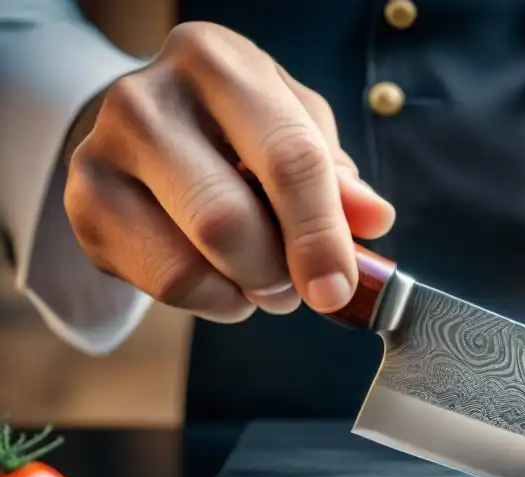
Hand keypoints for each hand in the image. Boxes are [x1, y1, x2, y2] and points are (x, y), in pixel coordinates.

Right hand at [65, 22, 394, 320]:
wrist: (154, 129)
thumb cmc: (243, 130)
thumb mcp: (299, 132)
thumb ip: (338, 178)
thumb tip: (373, 219)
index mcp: (217, 62)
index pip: (288, 159)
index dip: (321, 236)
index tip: (339, 289)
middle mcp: (147, 98)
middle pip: (228, 222)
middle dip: (277, 273)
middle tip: (297, 284)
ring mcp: (103, 151)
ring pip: (193, 264)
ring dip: (247, 292)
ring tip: (262, 278)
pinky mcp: (85, 206)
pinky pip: (167, 286)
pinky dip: (213, 300)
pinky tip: (222, 278)